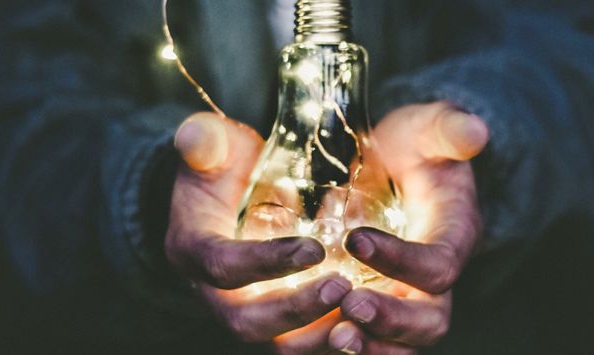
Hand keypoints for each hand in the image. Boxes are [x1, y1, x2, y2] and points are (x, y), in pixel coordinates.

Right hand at [165, 112, 351, 344]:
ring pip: (278, 342)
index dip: (266, 263)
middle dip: (296, 311)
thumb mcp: (213, 146)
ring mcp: (246, 308)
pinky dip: (333, 336)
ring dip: (319, 333)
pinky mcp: (275, 317)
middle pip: (248, 322)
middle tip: (343, 287)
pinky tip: (369, 321)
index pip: (222, 266)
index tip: (315, 249)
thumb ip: (204, 141)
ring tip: (363, 309)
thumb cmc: (223, 167)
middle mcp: (215, 292)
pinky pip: (302, 340)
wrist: (229, 195)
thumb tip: (194, 137)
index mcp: (194, 250)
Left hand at [328, 102, 488, 353]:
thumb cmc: (414, 146)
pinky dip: (347, 344)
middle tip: (350, 307)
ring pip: (402, 344)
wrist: (397, 165)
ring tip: (335, 338)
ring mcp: (407, 295)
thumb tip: (475, 130)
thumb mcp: (429, 128)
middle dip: (392, 320)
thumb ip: (448, 129)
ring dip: (371, 347)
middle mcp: (435, 277)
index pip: (439, 265)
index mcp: (454, 236)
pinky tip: (311, 337)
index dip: (403, 260)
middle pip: (430, 320)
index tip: (356, 239)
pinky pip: (372, 340)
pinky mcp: (380, 301)